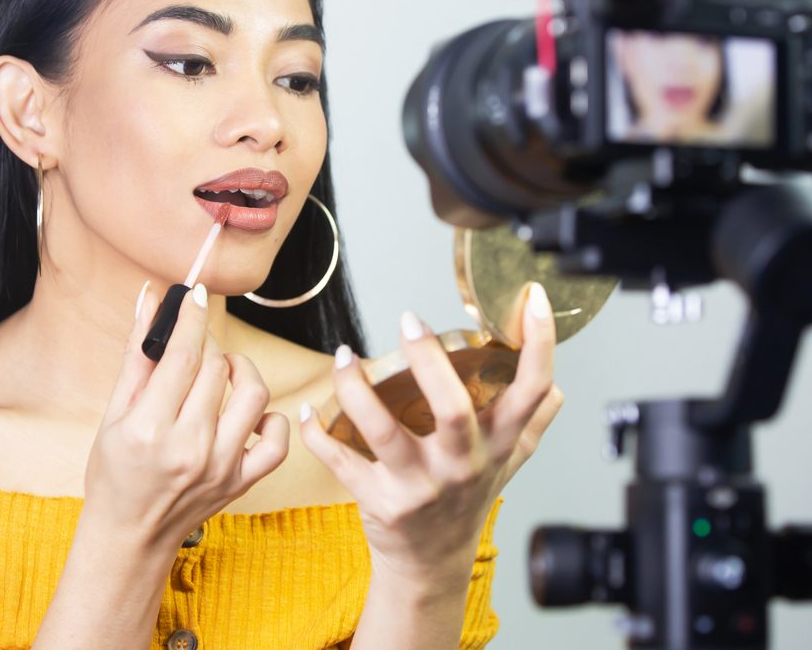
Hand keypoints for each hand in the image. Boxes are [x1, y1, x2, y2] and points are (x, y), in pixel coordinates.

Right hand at [83, 281, 289, 551]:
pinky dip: (271, 419)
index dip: (192, 317)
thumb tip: (150, 299)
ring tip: (222, 370)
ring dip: (240, 370)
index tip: (196, 294)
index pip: (183, 355)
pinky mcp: (241, 481)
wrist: (129, 535)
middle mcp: (189, 448)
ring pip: (252, 395)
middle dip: (207, 343)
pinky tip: (249, 412)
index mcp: (149, 429)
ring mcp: (220, 466)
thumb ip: (137, 355)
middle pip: (215, 369)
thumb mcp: (113, 414)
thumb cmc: (114, 473)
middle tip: (194, 344)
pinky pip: (277, 441)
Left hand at [299, 282, 562, 585]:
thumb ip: (532, 423)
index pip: (530, 392)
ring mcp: (421, 486)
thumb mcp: (507, 463)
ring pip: (385, 432)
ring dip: (357, 391)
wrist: (431, 564)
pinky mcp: (382, 502)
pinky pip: (343, 463)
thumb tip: (554, 385)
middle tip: (409, 320)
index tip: (532, 298)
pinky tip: (308, 412)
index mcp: (497, 445)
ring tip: (345, 356)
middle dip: (428, 361)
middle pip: (453, 409)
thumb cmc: (467, 502)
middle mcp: (463, 465)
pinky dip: (319, 436)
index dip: (537, 344)